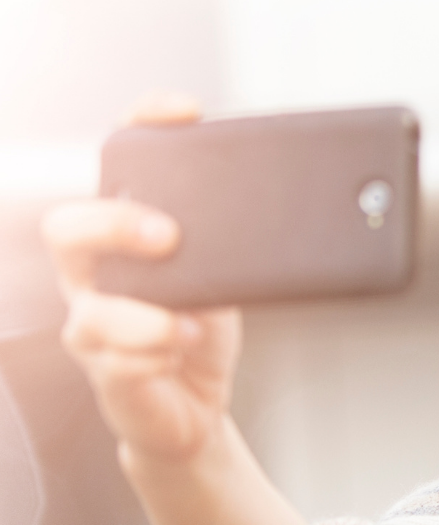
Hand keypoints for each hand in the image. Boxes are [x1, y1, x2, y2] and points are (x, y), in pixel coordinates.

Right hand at [42, 93, 241, 462]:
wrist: (195, 412)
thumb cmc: (200, 336)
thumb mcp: (223, 279)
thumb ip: (229, 244)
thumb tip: (284, 207)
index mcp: (122, 239)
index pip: (116, 165)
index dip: (142, 127)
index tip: (184, 112)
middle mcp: (95, 277)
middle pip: (67, 228)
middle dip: (115, 223)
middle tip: (168, 235)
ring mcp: (94, 326)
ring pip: (91, 309)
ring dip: (146, 315)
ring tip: (190, 323)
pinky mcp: (107, 374)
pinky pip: (115, 362)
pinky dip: (154, 353)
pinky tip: (183, 349)